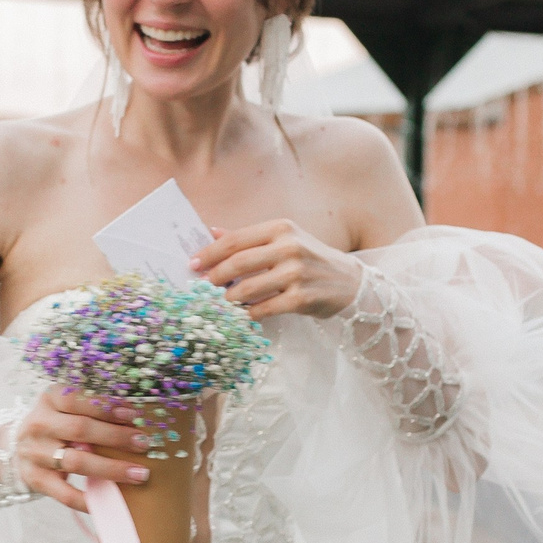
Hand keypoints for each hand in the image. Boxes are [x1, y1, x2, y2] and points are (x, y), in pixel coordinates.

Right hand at [12, 389, 147, 512]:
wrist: (16, 447)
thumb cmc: (55, 424)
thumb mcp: (66, 408)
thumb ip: (92, 410)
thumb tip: (134, 420)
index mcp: (49, 400)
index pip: (77, 400)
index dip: (107, 407)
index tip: (134, 415)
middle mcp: (39, 425)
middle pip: (80, 429)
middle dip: (116, 437)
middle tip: (144, 444)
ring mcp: (35, 453)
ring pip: (77, 462)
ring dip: (111, 469)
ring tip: (139, 473)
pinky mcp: (36, 479)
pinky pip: (65, 494)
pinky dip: (90, 499)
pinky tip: (112, 500)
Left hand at [191, 221, 362, 319]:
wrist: (349, 282)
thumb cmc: (310, 259)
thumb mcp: (284, 239)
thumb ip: (248, 237)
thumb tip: (211, 231)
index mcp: (281, 228)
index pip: (235, 240)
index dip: (209, 253)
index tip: (192, 264)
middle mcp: (289, 247)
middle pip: (238, 263)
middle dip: (214, 276)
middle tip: (202, 286)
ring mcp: (296, 273)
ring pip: (248, 289)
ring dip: (228, 298)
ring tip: (219, 302)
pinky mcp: (301, 298)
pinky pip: (263, 309)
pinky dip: (247, 313)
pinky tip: (241, 314)